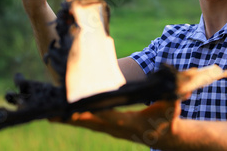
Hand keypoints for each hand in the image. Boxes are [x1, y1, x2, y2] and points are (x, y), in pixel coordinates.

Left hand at [50, 99, 182, 149]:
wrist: (166, 137)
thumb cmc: (168, 120)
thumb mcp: (171, 109)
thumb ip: (172, 100)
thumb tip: (177, 88)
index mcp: (128, 123)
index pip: (108, 117)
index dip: (93, 113)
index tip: (77, 110)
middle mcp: (116, 128)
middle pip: (90, 122)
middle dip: (71, 118)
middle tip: (53, 113)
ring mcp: (111, 129)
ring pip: (86, 123)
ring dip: (68, 119)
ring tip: (49, 114)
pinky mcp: (108, 127)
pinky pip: (88, 123)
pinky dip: (74, 118)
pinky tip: (61, 115)